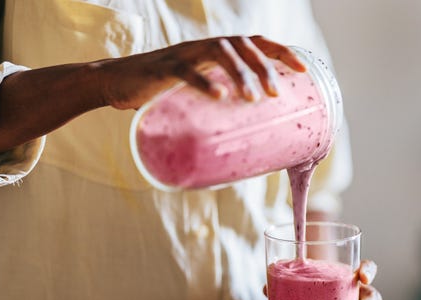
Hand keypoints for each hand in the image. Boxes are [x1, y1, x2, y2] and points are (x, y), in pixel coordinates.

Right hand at [95, 35, 306, 109]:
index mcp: (217, 52)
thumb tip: (249, 136)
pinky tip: (220, 96)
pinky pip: (187, 70)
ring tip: (253, 99)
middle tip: (276, 95)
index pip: (256, 43)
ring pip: (220, 52)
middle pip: (243, 44)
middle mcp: (204, 46)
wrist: (117, 82)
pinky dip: (205, 82)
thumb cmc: (163, 92)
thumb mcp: (199, 95)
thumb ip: (221, 106)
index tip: (303, 70)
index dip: (281, 52)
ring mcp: (184, 54)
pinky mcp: (163, 68)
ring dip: (241, 74)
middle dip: (265, 67)